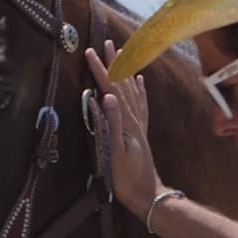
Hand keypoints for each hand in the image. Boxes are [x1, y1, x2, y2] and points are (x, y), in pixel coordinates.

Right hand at [84, 40, 168, 216]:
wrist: (148, 194)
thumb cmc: (128, 177)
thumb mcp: (115, 152)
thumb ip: (112, 124)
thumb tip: (106, 97)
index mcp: (127, 122)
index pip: (112, 89)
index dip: (100, 70)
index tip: (89, 52)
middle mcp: (136, 119)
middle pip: (124, 85)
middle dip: (114, 64)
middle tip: (106, 43)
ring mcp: (140, 124)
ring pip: (133, 91)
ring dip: (126, 71)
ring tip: (121, 54)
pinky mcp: (142, 131)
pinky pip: (141, 105)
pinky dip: (139, 90)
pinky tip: (139, 81)